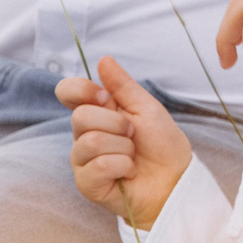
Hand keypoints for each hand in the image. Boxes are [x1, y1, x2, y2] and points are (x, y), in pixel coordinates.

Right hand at [58, 56, 193, 227]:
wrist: (176, 179)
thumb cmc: (162, 145)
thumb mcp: (147, 108)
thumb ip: (122, 86)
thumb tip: (103, 59)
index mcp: (97, 112)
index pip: (67, 92)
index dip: (81, 90)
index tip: (105, 97)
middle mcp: (84, 134)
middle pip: (81, 116)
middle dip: (118, 124)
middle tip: (134, 135)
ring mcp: (82, 160)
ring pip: (91, 141)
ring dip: (123, 147)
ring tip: (133, 155)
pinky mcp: (86, 183)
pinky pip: (97, 166)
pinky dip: (122, 165)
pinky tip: (129, 171)